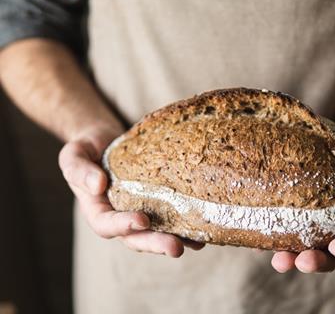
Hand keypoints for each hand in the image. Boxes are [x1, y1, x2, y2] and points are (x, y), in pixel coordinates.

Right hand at [58, 124, 203, 256]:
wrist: (105, 141)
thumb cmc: (87, 148)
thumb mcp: (74, 155)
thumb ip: (79, 170)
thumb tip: (98, 185)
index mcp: (97, 210)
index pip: (107, 225)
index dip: (123, 225)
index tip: (142, 220)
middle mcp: (120, 217)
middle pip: (137, 238)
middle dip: (156, 244)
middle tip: (176, 248)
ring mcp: (140, 212)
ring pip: (158, 232)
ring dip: (177, 239)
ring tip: (198, 244)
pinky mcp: (158, 204)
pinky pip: (171, 218)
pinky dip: (187, 225)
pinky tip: (204, 228)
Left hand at [270, 141, 334, 272]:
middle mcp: (334, 231)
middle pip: (325, 255)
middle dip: (315, 261)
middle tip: (303, 260)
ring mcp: (310, 224)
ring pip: (300, 247)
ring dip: (289, 256)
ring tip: (279, 259)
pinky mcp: (290, 212)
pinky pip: (280, 228)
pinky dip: (271, 235)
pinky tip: (259, 235)